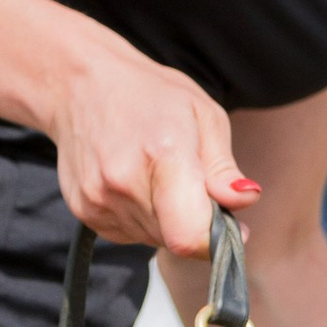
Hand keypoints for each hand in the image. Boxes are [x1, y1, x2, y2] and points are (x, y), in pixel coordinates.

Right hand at [47, 37, 257, 253]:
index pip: (188, 235)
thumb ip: (224, 167)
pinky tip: (135, 182)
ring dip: (167, 220)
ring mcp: (98, 200)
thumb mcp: (203, 115)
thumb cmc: (149, 94)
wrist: (81, 85)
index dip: (214, 241)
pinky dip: (141, 217)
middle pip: (175, 240)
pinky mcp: (83, 211)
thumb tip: (245, 200)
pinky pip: (128, 234)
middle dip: (193, 222)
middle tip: (190, 184)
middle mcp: (124, 183)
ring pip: (153, 239)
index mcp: (162, 155)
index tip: (228, 225)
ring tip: (157, 176)